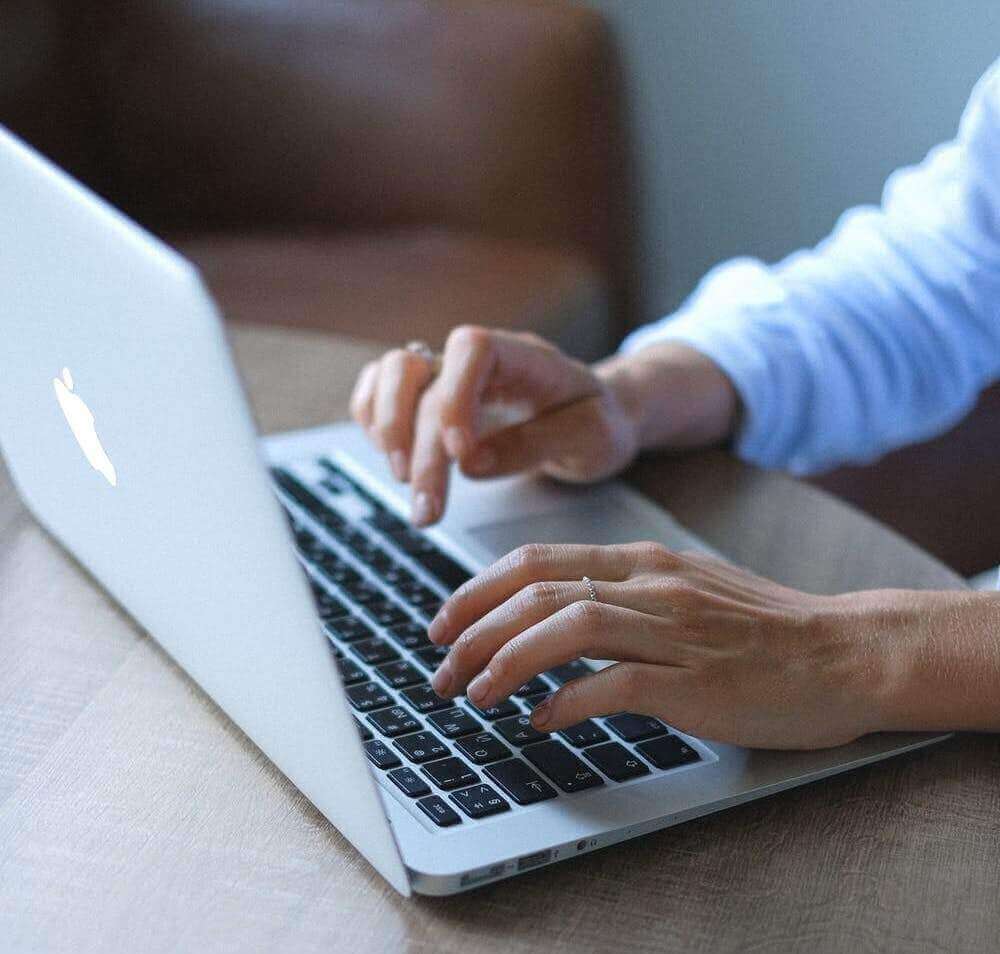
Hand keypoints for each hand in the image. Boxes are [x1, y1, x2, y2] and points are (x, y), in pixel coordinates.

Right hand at [349, 327, 736, 525]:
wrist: (599, 417)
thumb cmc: (599, 422)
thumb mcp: (592, 437)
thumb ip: (536, 445)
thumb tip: (471, 465)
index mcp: (526, 356)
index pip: (472, 347)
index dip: (456, 397)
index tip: (464, 454)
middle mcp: (479, 360)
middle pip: (419, 372)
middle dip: (416, 443)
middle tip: (427, 507)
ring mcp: (450, 376)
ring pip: (389, 374)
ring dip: (386, 431)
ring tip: (406, 485)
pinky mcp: (433, 399)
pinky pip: (382, 393)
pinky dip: (375, 425)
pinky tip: (396, 463)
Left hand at [425, 542, 909, 749]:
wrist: (845, 651)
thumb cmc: (763, 628)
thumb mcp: (685, 589)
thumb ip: (624, 595)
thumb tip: (553, 619)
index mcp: (644, 562)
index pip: (538, 559)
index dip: (478, 589)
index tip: (445, 621)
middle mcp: (652, 585)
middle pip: (537, 590)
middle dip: (474, 629)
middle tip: (440, 667)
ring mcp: (675, 630)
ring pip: (566, 627)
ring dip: (505, 661)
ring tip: (473, 694)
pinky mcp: (697, 680)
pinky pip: (615, 684)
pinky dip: (566, 701)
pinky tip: (540, 720)